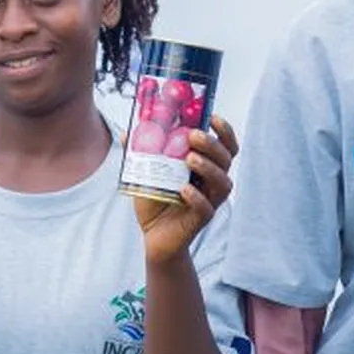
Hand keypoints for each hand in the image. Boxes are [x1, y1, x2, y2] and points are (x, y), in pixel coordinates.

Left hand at [134, 117, 237, 266]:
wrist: (154, 237)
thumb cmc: (156, 201)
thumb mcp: (147, 174)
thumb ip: (142, 154)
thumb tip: (126, 132)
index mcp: (206, 167)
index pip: (225, 146)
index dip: (224, 131)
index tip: (212, 116)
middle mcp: (212, 183)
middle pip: (226, 160)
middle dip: (213, 145)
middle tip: (193, 136)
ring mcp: (209, 201)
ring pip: (223, 183)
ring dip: (209, 168)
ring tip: (190, 158)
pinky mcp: (200, 220)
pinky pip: (206, 208)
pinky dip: (197, 197)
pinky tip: (184, 189)